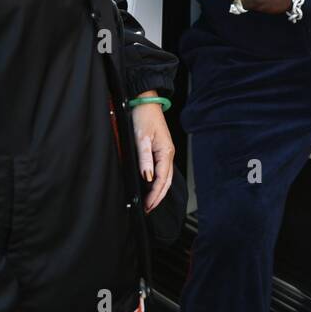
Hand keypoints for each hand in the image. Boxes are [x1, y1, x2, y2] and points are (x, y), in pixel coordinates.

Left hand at [131, 98, 175, 212]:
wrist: (146, 102)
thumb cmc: (144, 117)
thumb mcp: (142, 138)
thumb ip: (145, 158)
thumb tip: (148, 177)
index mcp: (166, 152)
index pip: (162, 179)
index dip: (155, 194)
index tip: (147, 205)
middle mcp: (168, 154)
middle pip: (167, 181)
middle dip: (158, 197)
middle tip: (148, 209)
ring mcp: (166, 152)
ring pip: (166, 177)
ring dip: (158, 191)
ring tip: (150, 203)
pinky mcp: (161, 150)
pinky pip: (162, 171)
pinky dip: (158, 182)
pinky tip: (152, 187)